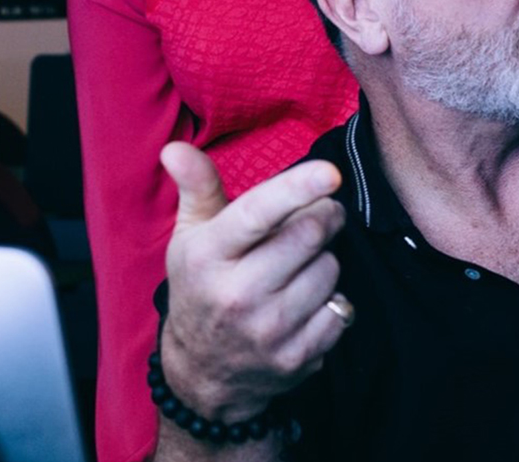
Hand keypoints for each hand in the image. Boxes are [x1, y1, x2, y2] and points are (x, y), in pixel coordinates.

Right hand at [158, 142, 350, 421]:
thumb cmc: (202, 286)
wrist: (203, 371)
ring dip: (326, 259)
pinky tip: (309, 301)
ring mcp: (268, 330)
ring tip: (303, 264)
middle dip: (325, 215)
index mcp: (209, 256)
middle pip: (309, 235)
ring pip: (330, 269)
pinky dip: (334, 299)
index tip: (331, 173)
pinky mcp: (297, 357)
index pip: (256, 214)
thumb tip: (176, 148)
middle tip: (321, 214)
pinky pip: (342, 309)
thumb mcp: (191, 237)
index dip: (297, 189)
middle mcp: (237, 294)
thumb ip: (196, 187)